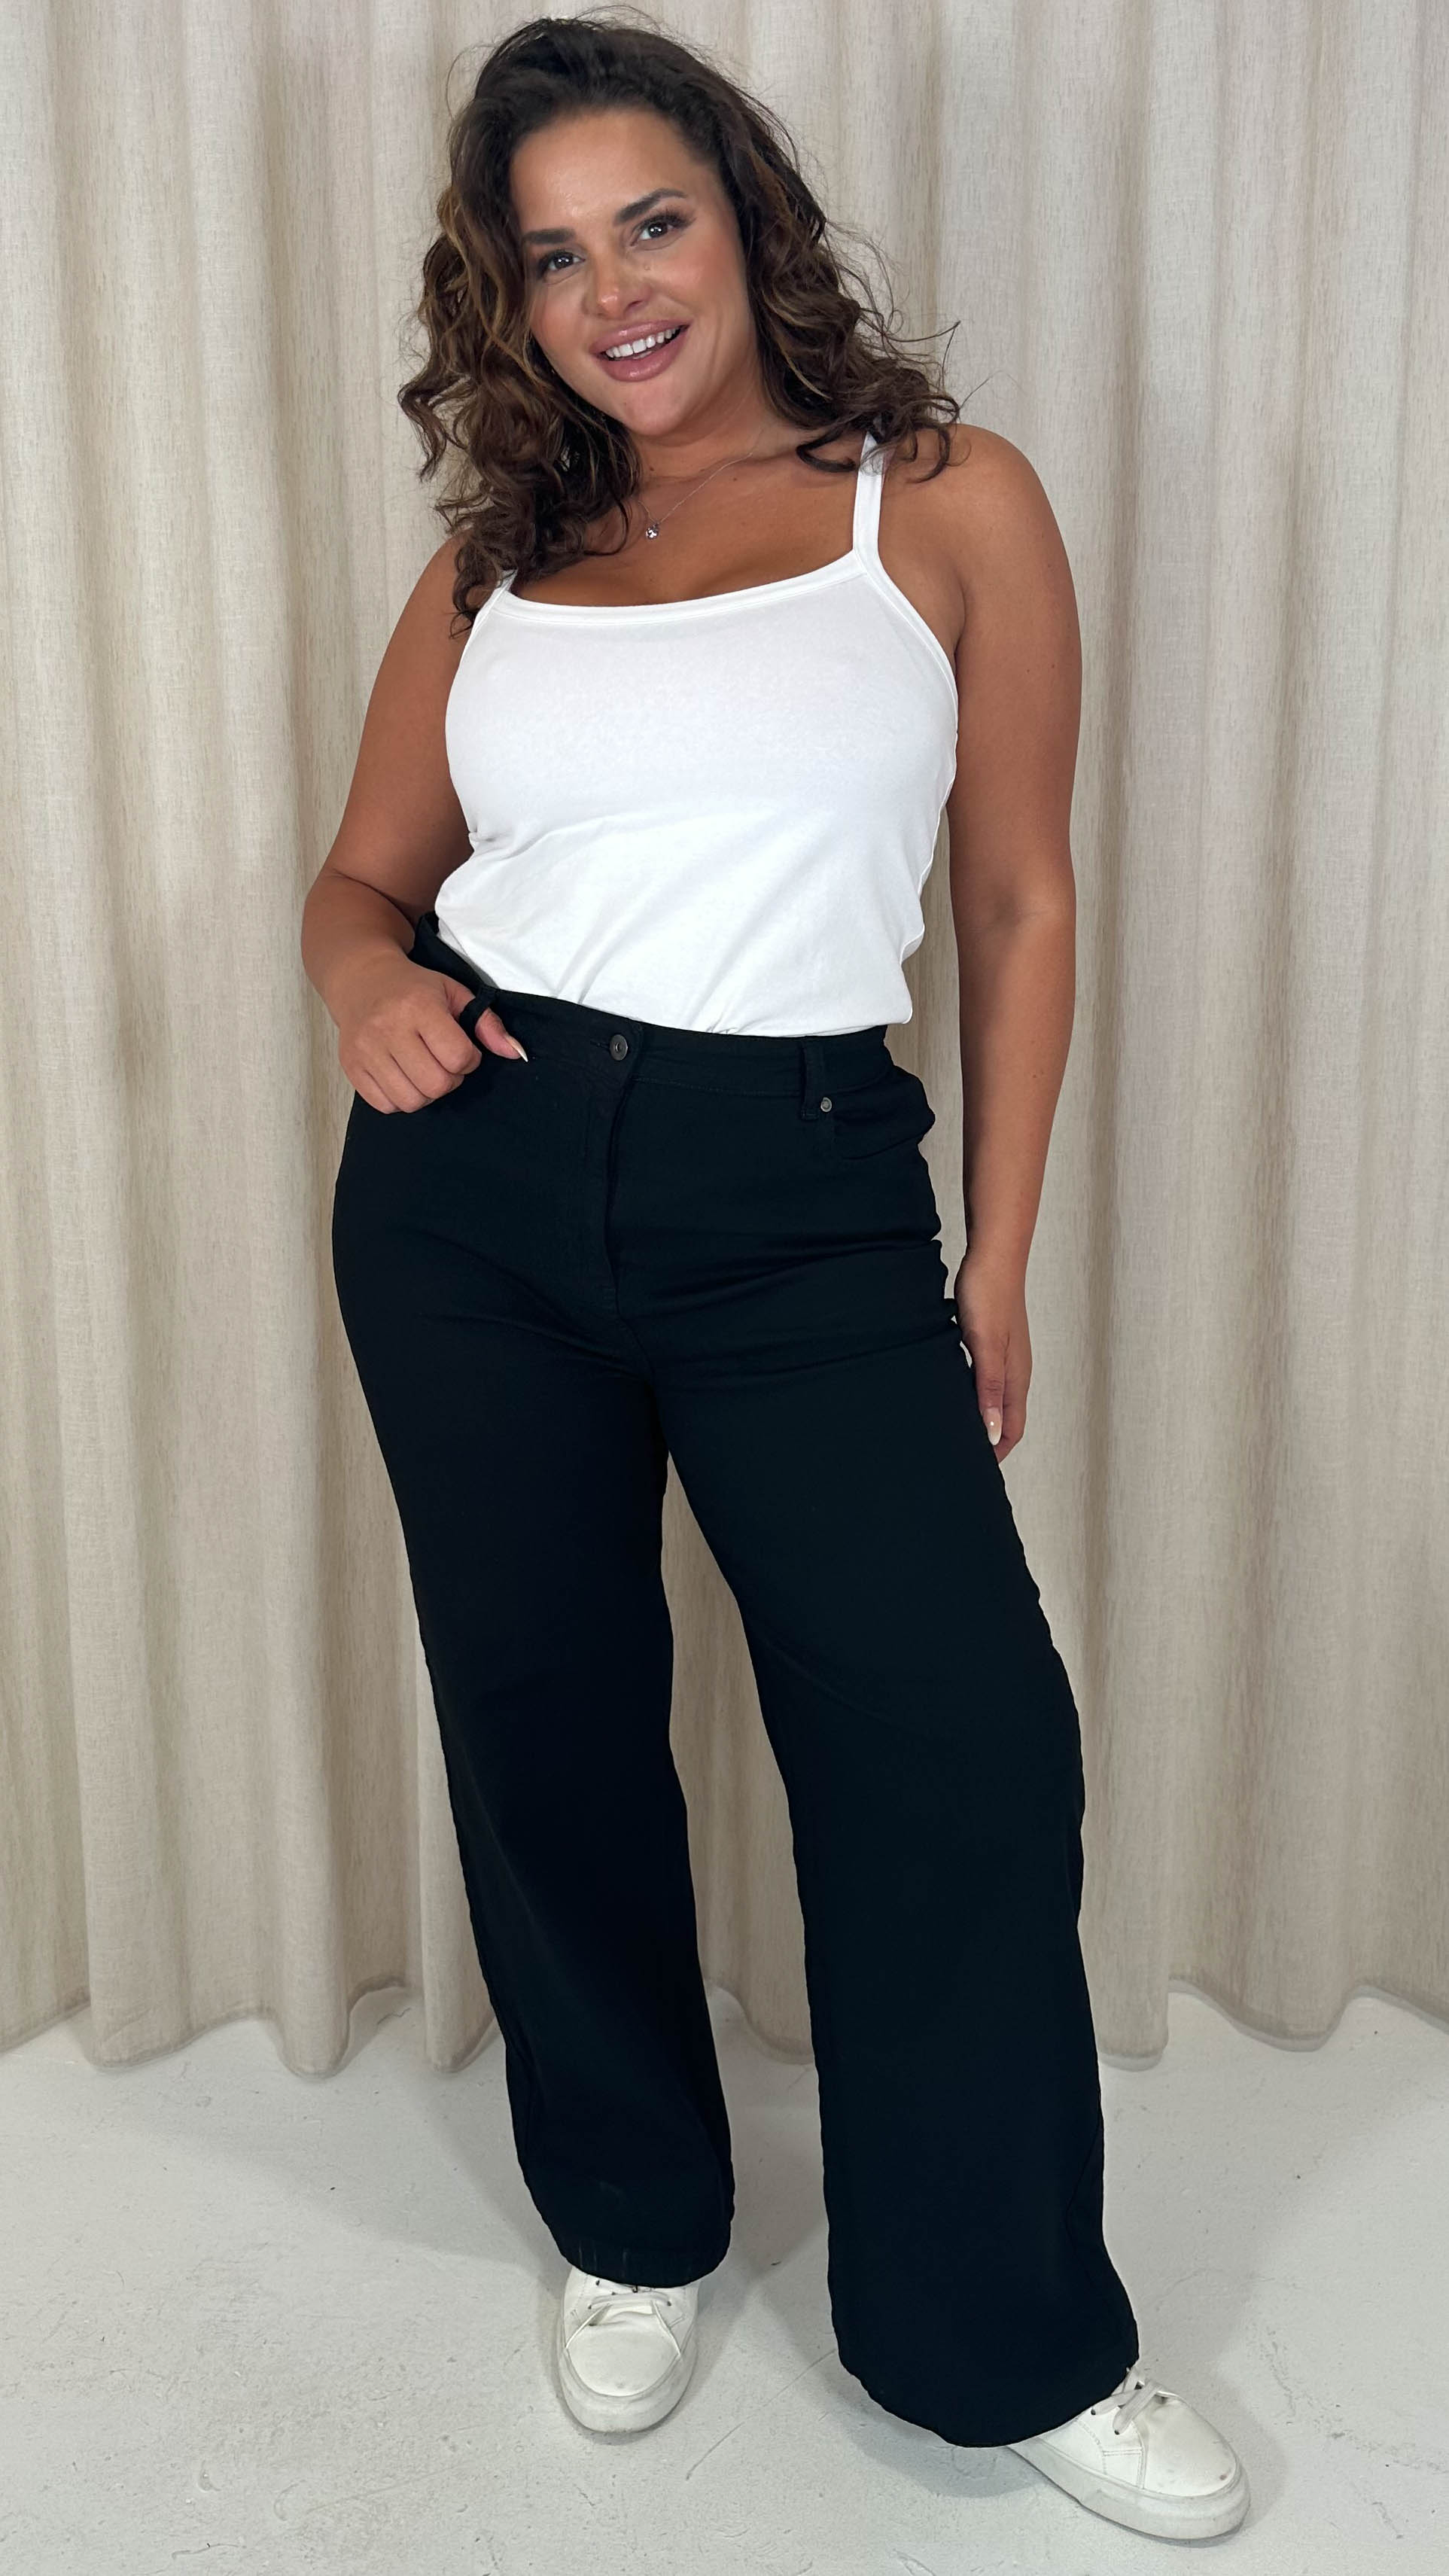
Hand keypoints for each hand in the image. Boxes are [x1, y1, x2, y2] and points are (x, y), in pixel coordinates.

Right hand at [332, 952, 526, 1112]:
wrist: (362, 979)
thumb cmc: (414, 988)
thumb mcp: (455, 993)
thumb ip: (488, 1023)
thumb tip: (515, 1053)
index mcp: (418, 1007)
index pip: (458, 1057)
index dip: (469, 1060)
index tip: (461, 1050)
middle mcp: (388, 1029)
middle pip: (436, 1084)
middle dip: (449, 1080)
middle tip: (444, 1064)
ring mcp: (365, 1050)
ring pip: (411, 1101)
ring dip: (426, 1093)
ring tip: (424, 1070)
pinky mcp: (351, 1067)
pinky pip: (385, 1106)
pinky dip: (400, 1098)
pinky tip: (403, 1076)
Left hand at [953, 1245, 1031, 1461]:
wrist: (994, 1254)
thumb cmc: (990, 1296)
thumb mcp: (985, 1347)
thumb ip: (989, 1390)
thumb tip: (993, 1433)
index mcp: (1016, 1376)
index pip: (1013, 1429)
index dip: (997, 1453)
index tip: (973, 1472)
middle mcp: (1015, 1370)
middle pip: (1006, 1417)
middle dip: (989, 1441)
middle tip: (960, 1457)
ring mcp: (1005, 1354)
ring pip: (995, 1398)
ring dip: (980, 1417)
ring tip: (954, 1431)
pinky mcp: (992, 1340)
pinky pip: (985, 1378)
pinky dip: (972, 1394)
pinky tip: (951, 1390)